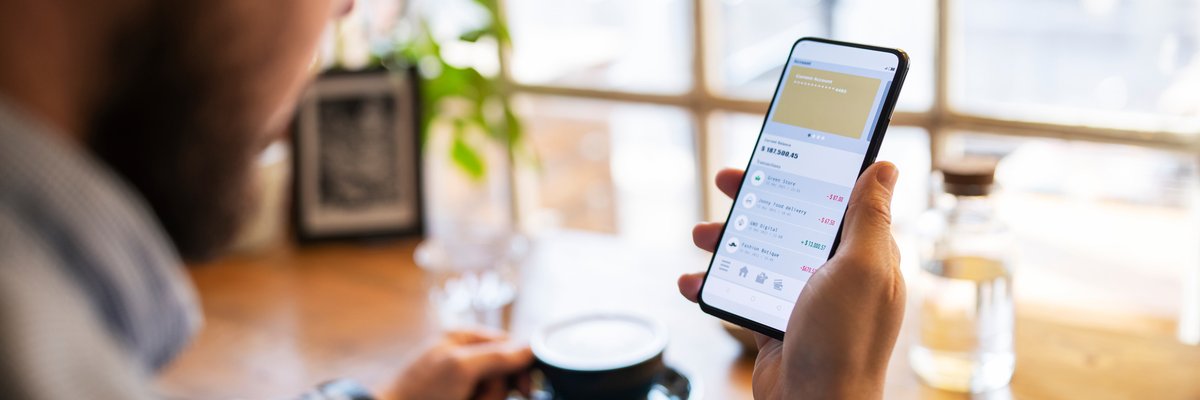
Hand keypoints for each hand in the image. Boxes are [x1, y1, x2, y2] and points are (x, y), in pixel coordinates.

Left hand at [383, 330, 532, 399]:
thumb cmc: (419, 392)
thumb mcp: (461, 367)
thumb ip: (497, 355)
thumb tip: (530, 348)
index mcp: (463, 339)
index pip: (509, 345)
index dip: (520, 366)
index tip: (524, 388)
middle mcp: (464, 359)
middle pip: (504, 374)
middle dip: (495, 391)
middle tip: (475, 397)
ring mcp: (462, 383)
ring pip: (495, 393)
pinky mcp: (464, 398)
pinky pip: (485, 399)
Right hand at [678, 162, 903, 398]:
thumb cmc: (844, 340)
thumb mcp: (862, 266)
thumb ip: (870, 216)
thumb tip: (887, 167)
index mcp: (865, 255)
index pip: (838, 199)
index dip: (808, 171)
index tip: (779, 151)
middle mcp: (836, 273)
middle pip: (792, 220)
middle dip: (757, 199)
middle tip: (728, 181)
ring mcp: (803, 298)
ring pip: (761, 253)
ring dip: (728, 240)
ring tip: (702, 234)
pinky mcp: (775, 323)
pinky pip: (740, 291)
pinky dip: (713, 284)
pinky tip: (693, 281)